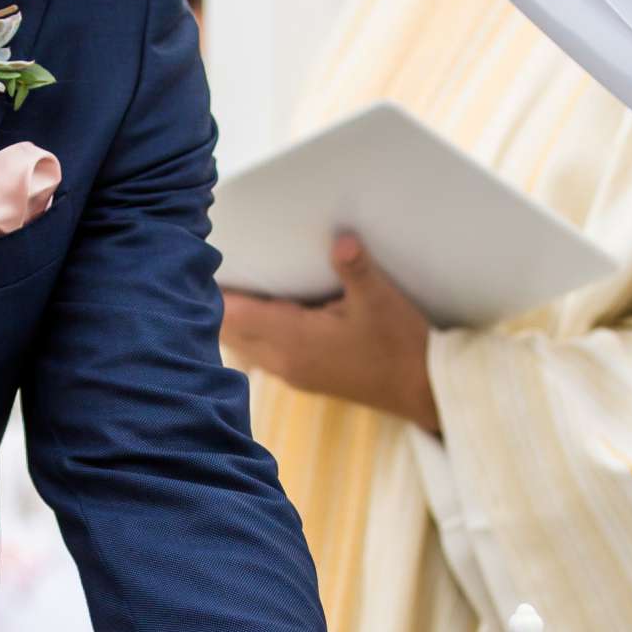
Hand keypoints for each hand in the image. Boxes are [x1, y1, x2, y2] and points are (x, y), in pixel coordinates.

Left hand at [220, 234, 439, 432]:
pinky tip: (263, 310)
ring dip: (233, 319)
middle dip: (219, 302)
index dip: (215, 291)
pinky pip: (258, 353)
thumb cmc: (401, 345)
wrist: (422, 391)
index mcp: (294, 341)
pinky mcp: (302, 377)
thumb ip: (356, 268)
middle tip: (219, 264)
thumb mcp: (381, 301)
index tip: (209, 260)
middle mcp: (283, 361)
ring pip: (241, 345)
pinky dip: (251, 332)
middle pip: (227, 332)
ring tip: (238, 283)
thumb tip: (341, 240)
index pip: (232, 317)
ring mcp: (291, 373)